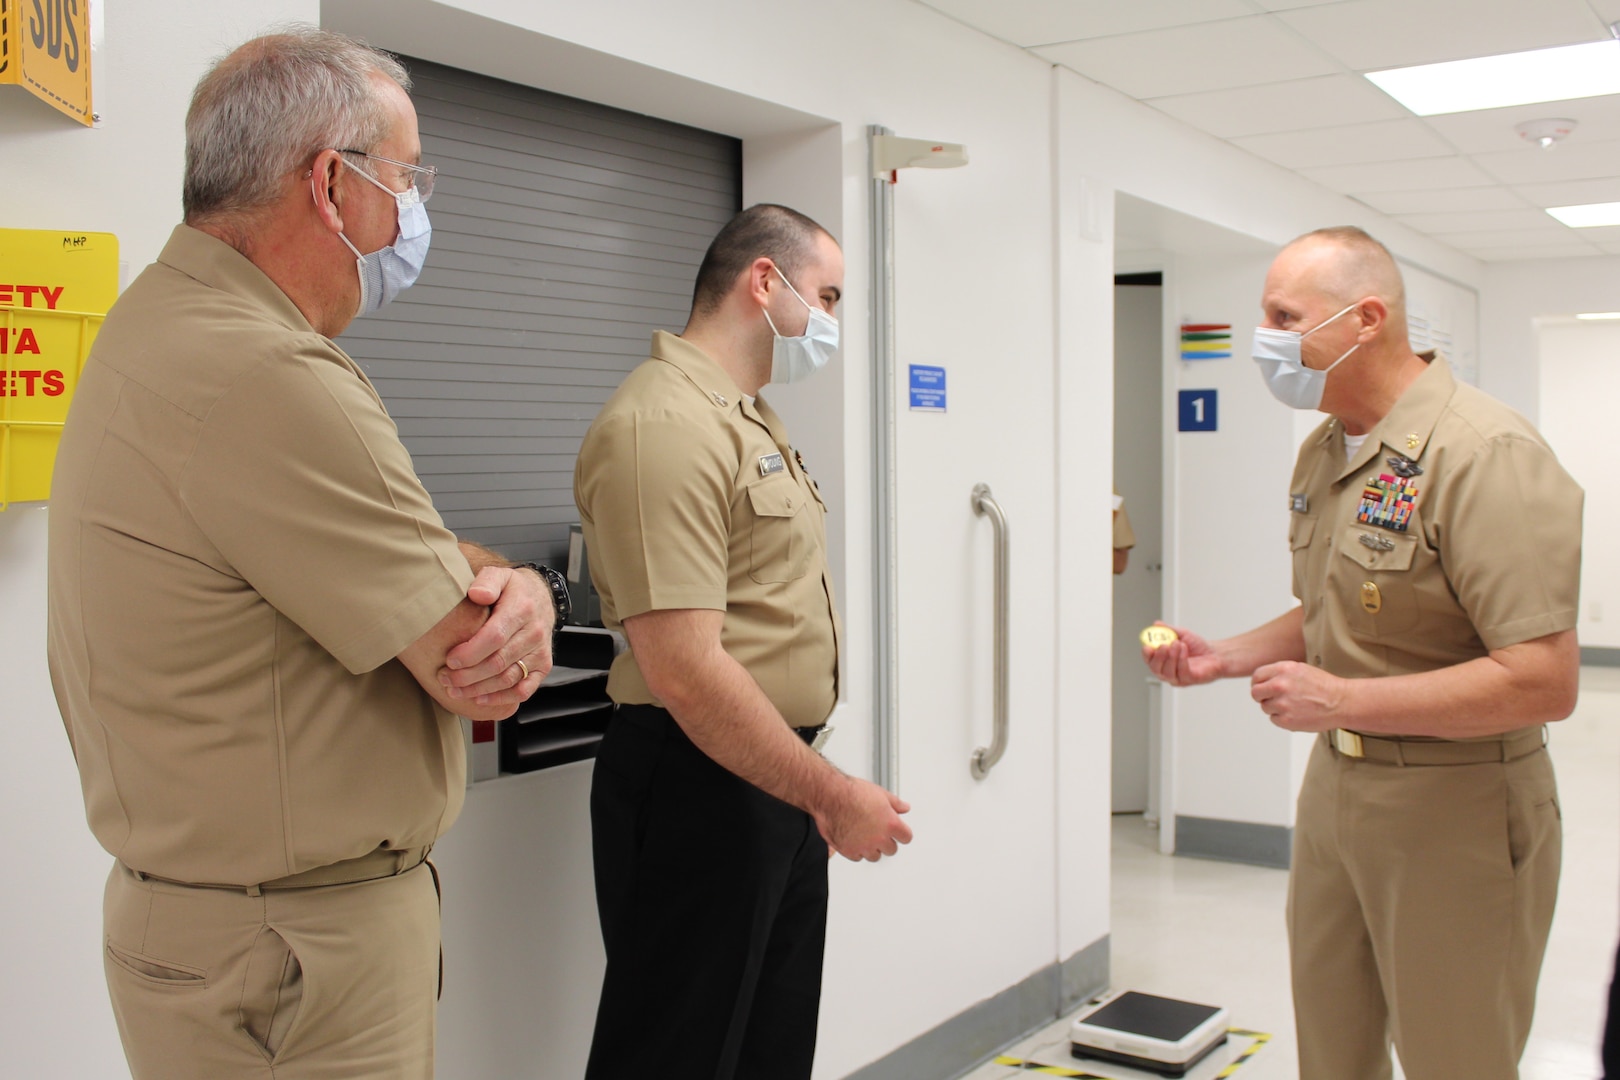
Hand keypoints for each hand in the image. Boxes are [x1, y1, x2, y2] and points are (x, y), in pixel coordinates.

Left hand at [439, 566, 554, 705]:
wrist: (541, 598)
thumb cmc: (513, 590)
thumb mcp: (500, 576)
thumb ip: (487, 581)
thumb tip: (477, 594)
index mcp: (521, 610)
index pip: (494, 637)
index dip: (470, 653)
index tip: (449, 660)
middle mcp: (534, 633)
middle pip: (498, 662)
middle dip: (468, 675)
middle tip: (445, 678)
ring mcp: (540, 652)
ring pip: (508, 679)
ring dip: (479, 689)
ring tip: (455, 690)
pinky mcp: (543, 666)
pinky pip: (524, 689)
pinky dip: (502, 698)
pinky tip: (480, 699)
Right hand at [816, 778, 912, 862]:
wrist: (830, 797)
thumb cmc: (852, 792)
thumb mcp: (880, 793)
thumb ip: (896, 803)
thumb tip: (905, 808)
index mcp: (891, 824)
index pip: (906, 838)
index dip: (902, 834)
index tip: (898, 832)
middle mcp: (879, 838)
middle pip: (891, 850)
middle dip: (886, 842)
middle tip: (878, 832)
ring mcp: (864, 846)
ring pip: (875, 856)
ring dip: (872, 848)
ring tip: (864, 835)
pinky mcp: (849, 851)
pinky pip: (858, 857)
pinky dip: (857, 851)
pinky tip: (853, 839)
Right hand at [1142, 623, 1221, 685]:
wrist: (1215, 653)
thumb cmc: (1198, 646)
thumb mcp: (1181, 634)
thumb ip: (1168, 630)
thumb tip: (1156, 624)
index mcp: (1162, 660)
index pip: (1149, 660)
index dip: (1146, 655)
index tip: (1147, 646)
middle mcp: (1167, 671)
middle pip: (1155, 669)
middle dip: (1158, 657)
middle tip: (1163, 645)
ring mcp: (1177, 678)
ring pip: (1167, 672)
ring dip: (1172, 656)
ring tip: (1179, 644)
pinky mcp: (1188, 680)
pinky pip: (1181, 672)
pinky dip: (1182, 660)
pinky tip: (1185, 650)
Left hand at [1251, 661, 1344, 731]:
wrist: (1341, 702)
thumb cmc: (1323, 686)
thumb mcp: (1299, 669)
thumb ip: (1279, 673)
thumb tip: (1261, 681)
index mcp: (1283, 669)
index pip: (1257, 676)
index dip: (1258, 683)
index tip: (1262, 687)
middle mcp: (1280, 685)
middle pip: (1255, 693)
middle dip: (1261, 696)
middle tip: (1272, 698)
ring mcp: (1282, 704)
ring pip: (1265, 707)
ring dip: (1274, 708)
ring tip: (1292, 705)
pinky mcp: (1286, 720)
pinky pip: (1274, 719)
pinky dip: (1282, 718)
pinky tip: (1296, 713)